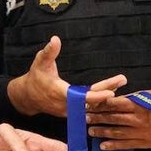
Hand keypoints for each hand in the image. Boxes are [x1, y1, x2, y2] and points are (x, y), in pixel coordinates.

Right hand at [5, 36, 126, 116]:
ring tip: (120, 82)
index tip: (111, 91)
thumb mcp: (40, 62)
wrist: (28, 96)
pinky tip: (111, 91)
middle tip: (122, 79)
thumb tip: (55, 39)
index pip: (82, 98)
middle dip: (107, 90)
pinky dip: (99, 100)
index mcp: (61, 94)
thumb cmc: (36, 77)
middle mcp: (67, 105)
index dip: (97, 96)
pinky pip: (89, 107)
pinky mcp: (72, 111)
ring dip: (106, 95)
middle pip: (92, 101)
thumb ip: (49, 51)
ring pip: (92, 105)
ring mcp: (70, 110)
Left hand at [87, 89, 150, 150]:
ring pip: (117, 132)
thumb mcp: (149, 94)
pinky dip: (114, 145)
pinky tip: (104, 145)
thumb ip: (133, 99)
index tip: (89, 105)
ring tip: (90, 131)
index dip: (100, 106)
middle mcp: (138, 119)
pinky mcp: (145, 143)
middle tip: (84, 119)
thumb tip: (116, 100)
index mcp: (138, 104)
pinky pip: (127, 144)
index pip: (114, 105)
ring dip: (102, 132)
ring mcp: (141, 133)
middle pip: (113, 118)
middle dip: (97, 118)